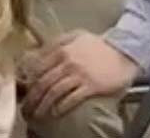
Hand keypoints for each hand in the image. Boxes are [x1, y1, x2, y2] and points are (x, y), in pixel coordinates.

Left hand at [23, 30, 139, 118]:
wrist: (124, 51)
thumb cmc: (99, 45)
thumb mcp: (76, 35)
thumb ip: (58, 41)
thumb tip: (40, 52)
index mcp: (62, 49)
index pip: (38, 66)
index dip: (29, 80)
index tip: (25, 90)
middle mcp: (67, 61)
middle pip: (43, 82)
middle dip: (32, 97)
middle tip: (26, 107)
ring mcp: (79, 74)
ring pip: (54, 92)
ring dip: (43, 105)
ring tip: (37, 114)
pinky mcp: (90, 86)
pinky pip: (71, 99)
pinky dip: (61, 107)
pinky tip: (55, 113)